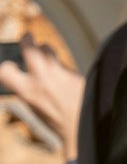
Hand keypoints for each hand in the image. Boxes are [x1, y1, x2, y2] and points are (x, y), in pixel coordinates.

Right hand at [0, 41, 83, 159]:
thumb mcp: (33, 105)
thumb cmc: (54, 118)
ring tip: (43, 50)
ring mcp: (60, 75)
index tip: (8, 66)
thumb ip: (27, 86)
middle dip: (27, 40)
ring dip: (44, 49)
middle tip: (27, 36)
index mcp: (27, 91)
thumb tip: (21, 70)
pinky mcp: (75, 74)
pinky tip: (62, 75)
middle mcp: (43, 80)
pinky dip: (59, 66)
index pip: (5, 71)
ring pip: (49, 50)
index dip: (5, 68)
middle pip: (31, 49)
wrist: (82, 126)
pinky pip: (63, 64)